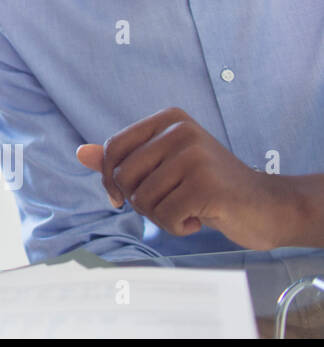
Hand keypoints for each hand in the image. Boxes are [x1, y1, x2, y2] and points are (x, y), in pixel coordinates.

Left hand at [76, 107, 285, 249]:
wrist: (266, 207)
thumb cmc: (209, 187)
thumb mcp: (163, 167)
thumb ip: (123, 160)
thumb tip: (80, 153)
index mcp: (169, 119)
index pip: (114, 148)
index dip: (109, 178)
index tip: (119, 197)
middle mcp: (181, 130)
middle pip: (124, 175)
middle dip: (139, 201)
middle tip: (168, 204)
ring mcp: (194, 155)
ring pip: (143, 199)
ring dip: (160, 215)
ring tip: (187, 209)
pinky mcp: (205, 183)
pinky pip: (164, 215)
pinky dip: (177, 226)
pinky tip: (199, 219)